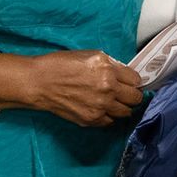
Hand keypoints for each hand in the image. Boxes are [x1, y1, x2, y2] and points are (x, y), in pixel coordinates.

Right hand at [4, 51, 143, 126]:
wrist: (40, 82)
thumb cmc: (61, 65)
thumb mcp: (90, 55)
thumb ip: (111, 65)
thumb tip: (125, 74)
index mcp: (108, 70)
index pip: (136, 80)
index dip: (134, 81)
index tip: (130, 82)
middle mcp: (107, 89)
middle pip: (135, 98)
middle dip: (132, 95)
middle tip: (125, 93)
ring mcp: (100, 106)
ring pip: (126, 112)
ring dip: (122, 107)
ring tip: (113, 101)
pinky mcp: (92, 119)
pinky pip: (110, 121)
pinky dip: (108, 116)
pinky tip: (101, 108)